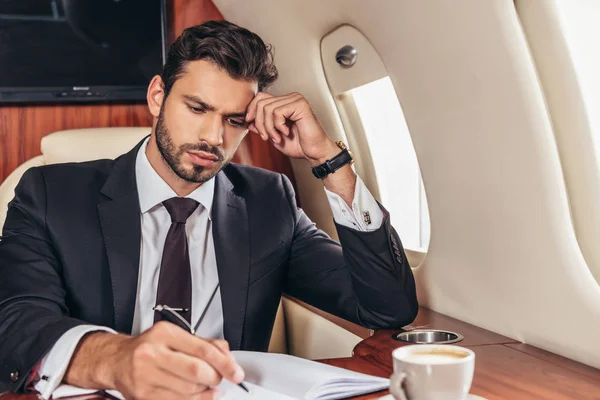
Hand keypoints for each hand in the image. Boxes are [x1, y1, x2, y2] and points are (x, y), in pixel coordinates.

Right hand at [66, 322, 243, 399]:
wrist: (117, 360)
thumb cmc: (149, 347)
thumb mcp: (176, 335)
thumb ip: (204, 343)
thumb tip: (227, 355)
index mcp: (164, 333)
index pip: (202, 349)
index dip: (224, 363)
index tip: (236, 372)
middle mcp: (152, 353)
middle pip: (196, 371)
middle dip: (215, 378)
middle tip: (220, 378)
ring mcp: (145, 376)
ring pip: (189, 389)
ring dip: (205, 390)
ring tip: (207, 385)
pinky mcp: (143, 395)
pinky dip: (195, 399)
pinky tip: (199, 394)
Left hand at [245, 92, 339, 163]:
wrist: (314, 153)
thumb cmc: (299, 145)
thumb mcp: (274, 136)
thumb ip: (262, 126)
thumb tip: (249, 120)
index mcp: (284, 102)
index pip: (260, 97)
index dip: (251, 109)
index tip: (249, 122)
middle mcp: (290, 98)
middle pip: (261, 102)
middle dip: (260, 123)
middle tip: (265, 137)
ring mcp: (296, 100)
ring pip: (267, 108)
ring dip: (269, 127)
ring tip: (277, 138)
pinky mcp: (300, 105)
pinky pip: (277, 112)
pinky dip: (278, 126)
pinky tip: (286, 133)